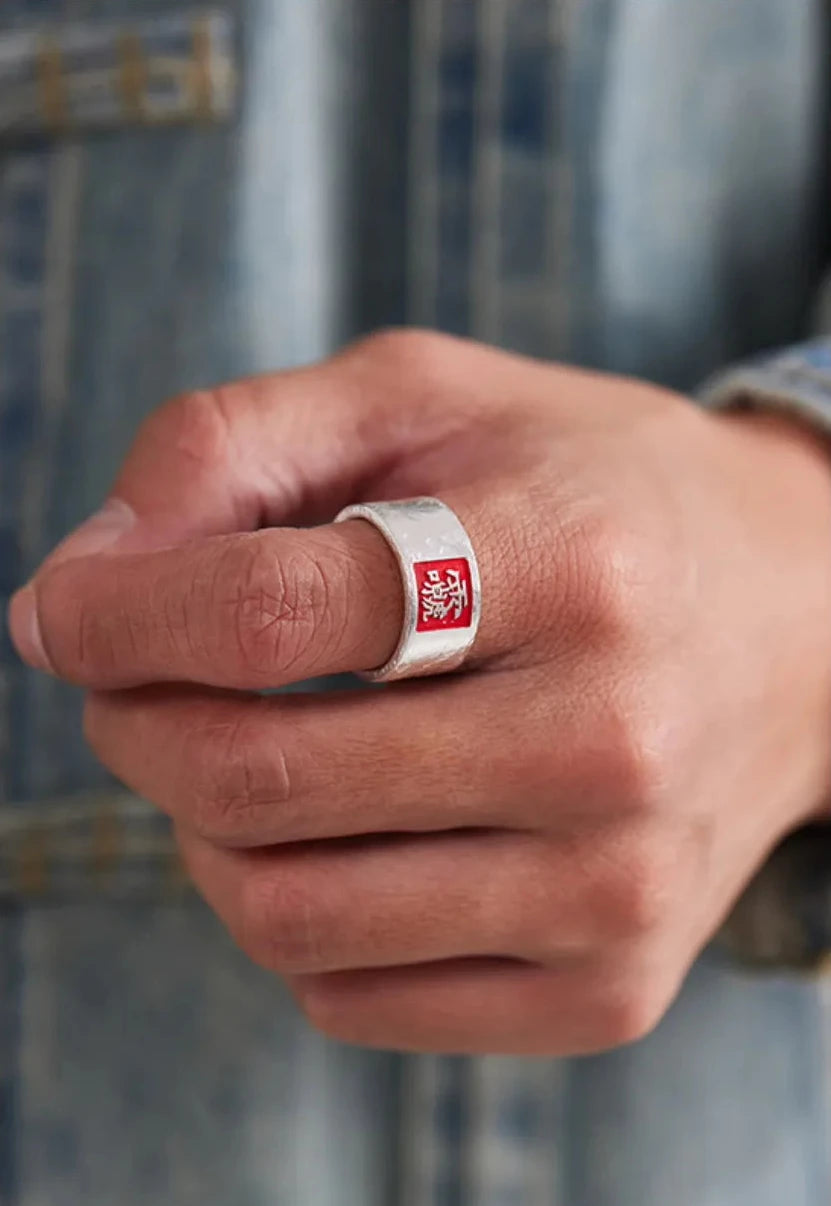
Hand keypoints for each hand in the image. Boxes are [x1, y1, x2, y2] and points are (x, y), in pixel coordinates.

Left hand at [9, 331, 830, 1053]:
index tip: (67, 609)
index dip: (119, 609)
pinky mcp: (609, 987)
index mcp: (572, 561)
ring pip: (287, 914)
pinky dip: (293, 918)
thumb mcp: (428, 400)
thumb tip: (76, 587)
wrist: (795, 625)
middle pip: (256, 778)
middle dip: (137, 723)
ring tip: (237, 752)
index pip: (274, 612)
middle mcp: (611, 741)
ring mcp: (617, 889)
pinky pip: (352, 997)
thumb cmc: (590, 492)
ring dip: (202, 831)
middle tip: (136, 679)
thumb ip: (233, 445)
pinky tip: (337, 836)